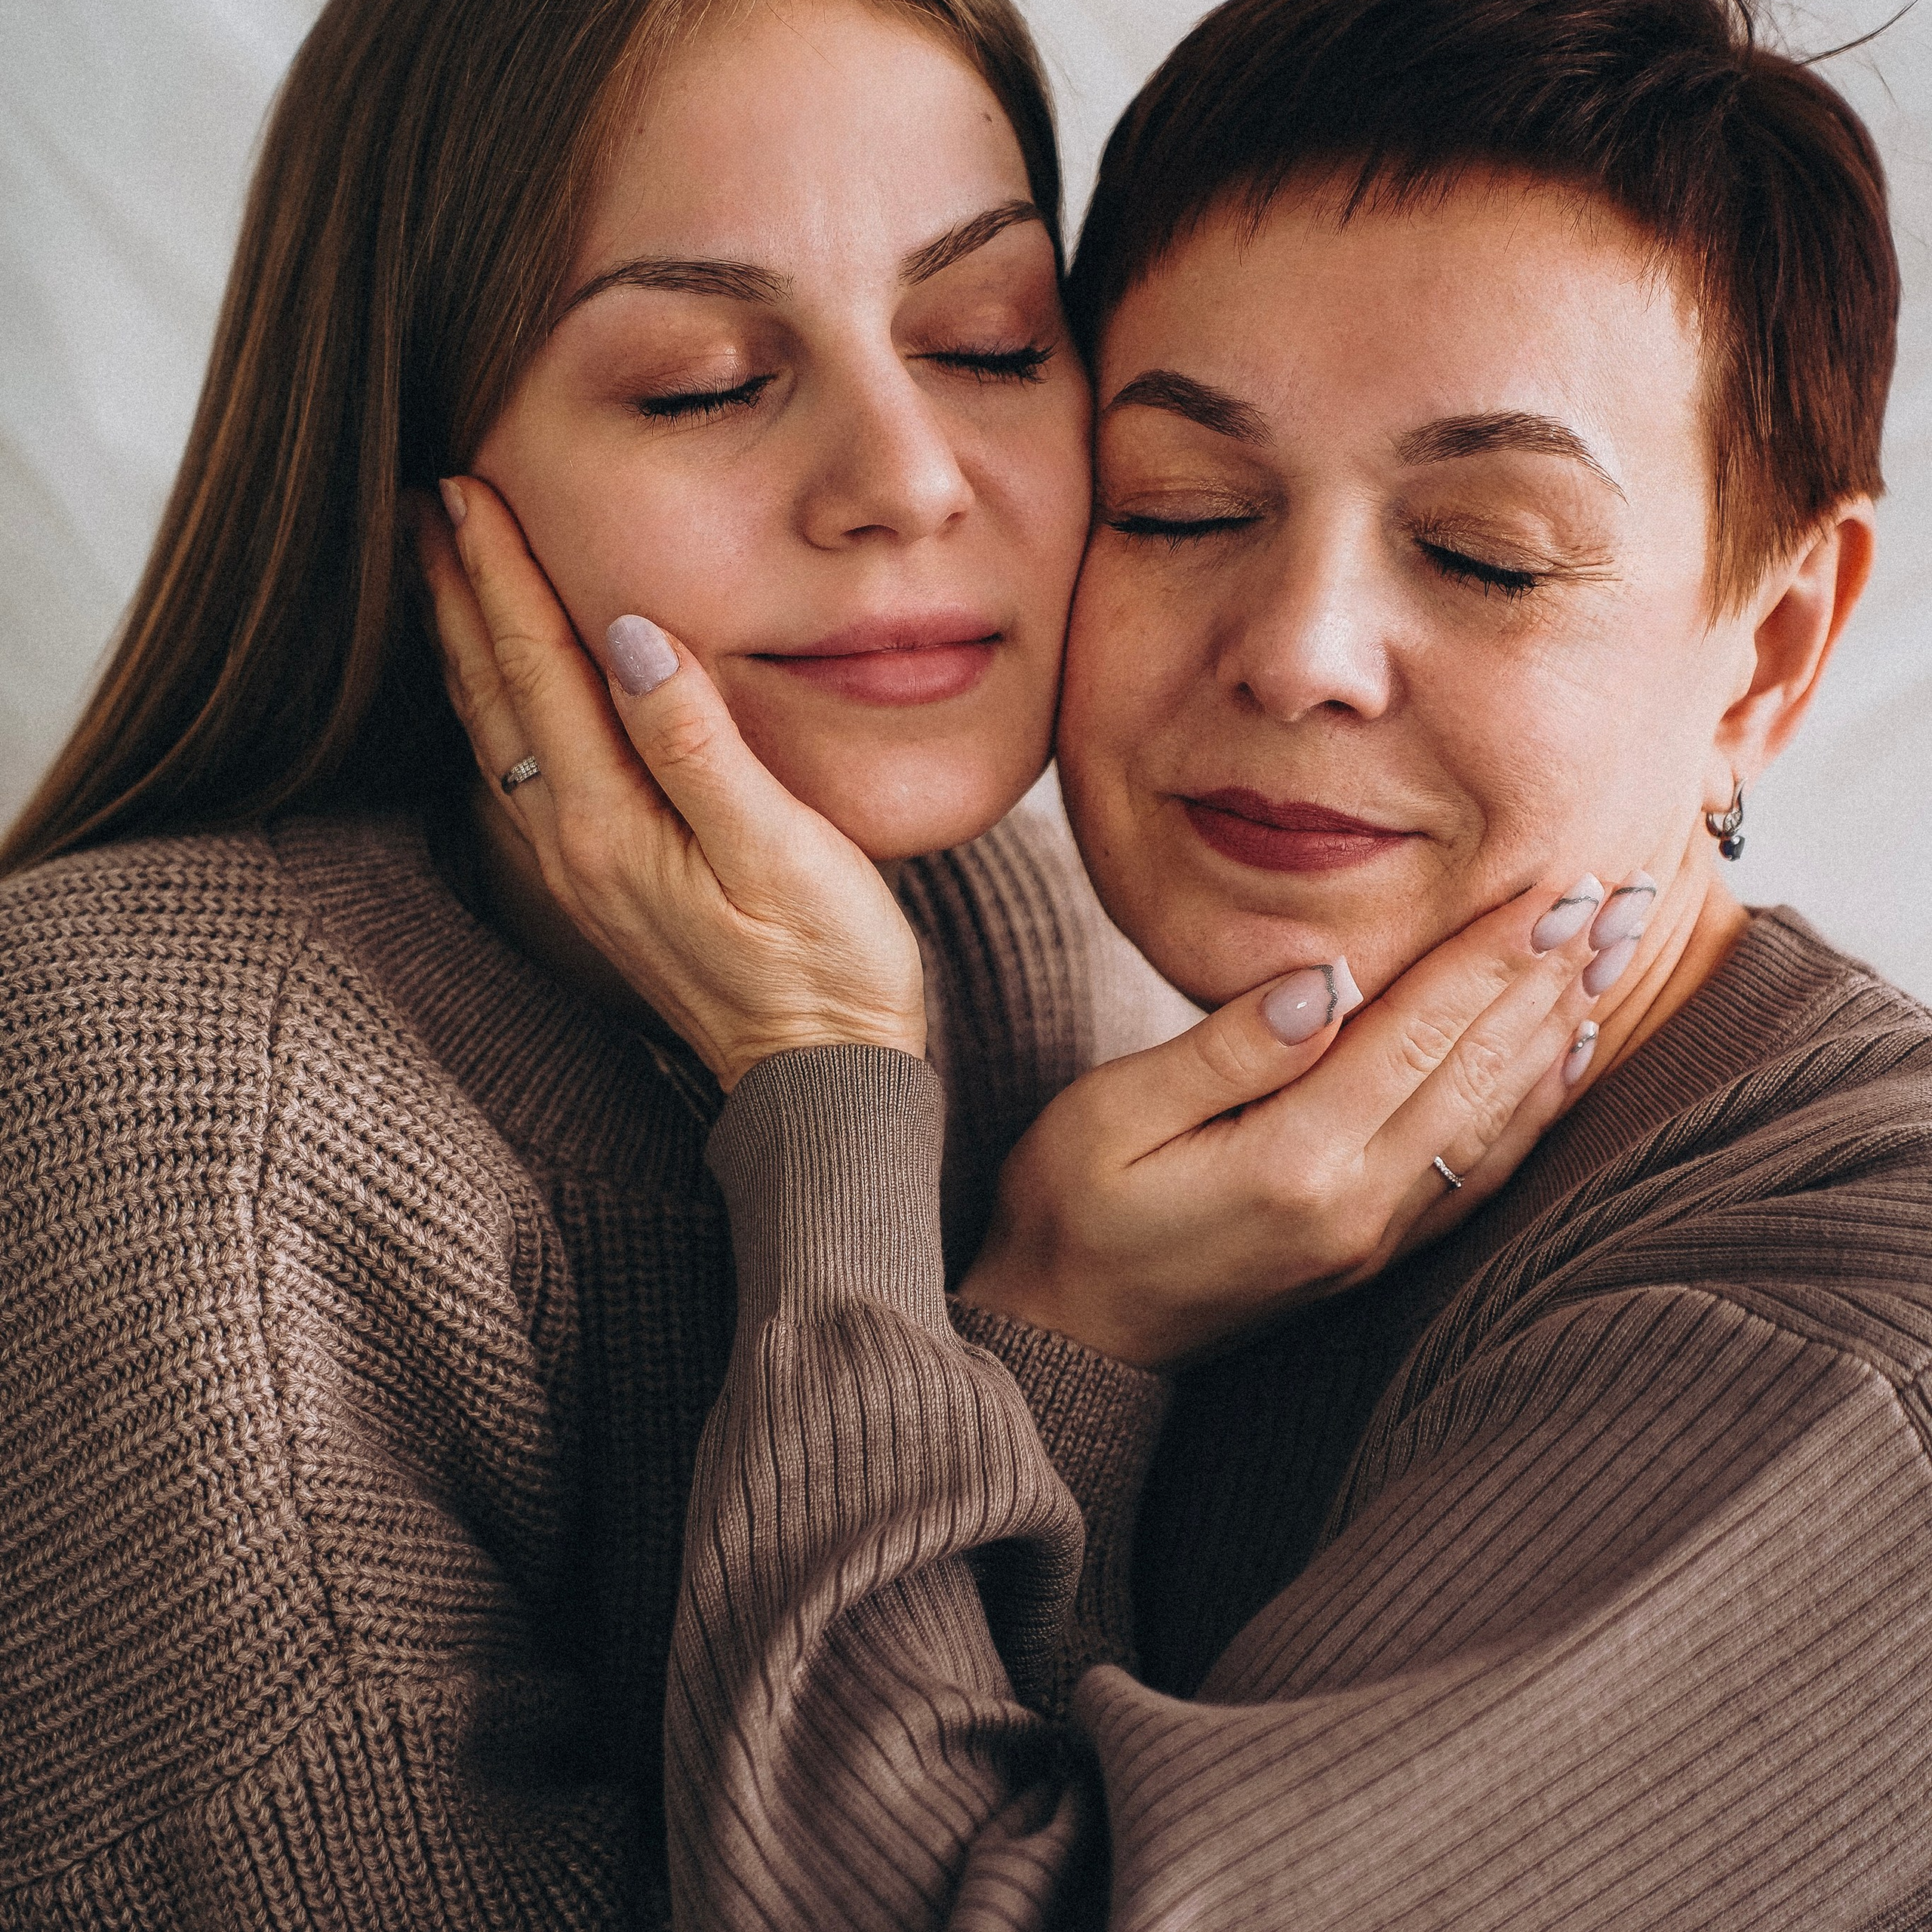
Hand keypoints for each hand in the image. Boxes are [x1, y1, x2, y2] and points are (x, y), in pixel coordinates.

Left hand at [413, 475, 924, 1089]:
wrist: (821, 1081)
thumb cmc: (824, 967)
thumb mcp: (779, 850)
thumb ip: (700, 745)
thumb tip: (633, 634)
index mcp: (608, 823)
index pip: (540, 670)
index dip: (501, 574)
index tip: (466, 488)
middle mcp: (572, 845)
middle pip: (497, 696)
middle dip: (458, 594)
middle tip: (425, 503)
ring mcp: (583, 871)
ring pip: (500, 735)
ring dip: (468, 648)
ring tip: (443, 577)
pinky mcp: (607, 888)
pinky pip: (526, 774)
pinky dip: (502, 711)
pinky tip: (506, 694)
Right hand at [959, 877, 1623, 1365]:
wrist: (1066, 1337)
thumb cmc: (1068, 1212)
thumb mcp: (1112, 1115)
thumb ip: (1224, 1049)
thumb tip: (1326, 978)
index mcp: (1291, 1163)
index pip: (1413, 1035)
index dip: (1487, 955)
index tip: (1556, 884)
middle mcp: (1355, 1207)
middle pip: (1474, 1070)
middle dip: (1550, 976)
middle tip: (1624, 893)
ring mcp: (1373, 1238)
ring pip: (1494, 1119)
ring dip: (1558, 1030)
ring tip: (1618, 953)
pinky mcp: (1372, 1253)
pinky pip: (1479, 1173)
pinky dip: (1535, 1109)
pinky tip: (1566, 1058)